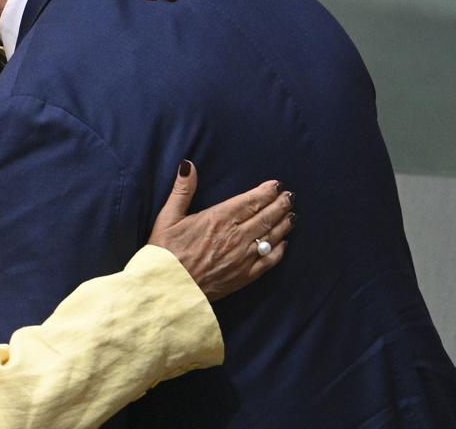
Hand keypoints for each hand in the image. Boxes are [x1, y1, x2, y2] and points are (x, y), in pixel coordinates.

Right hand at [147, 161, 293, 300]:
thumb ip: (182, 190)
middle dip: (280, 204)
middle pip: (265, 217)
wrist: (167, 289)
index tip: (276, 185)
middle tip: (290, 196)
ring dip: (283, 224)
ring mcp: (242, 258)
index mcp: (218, 219)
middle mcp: (235, 237)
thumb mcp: (168, 217)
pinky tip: (283, 243)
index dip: (266, 192)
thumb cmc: (164, 253)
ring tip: (291, 215)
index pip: (250, 201)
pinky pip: (268, 262)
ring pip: (270, 237)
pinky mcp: (244, 277)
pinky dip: (279, 250)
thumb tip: (188, 165)